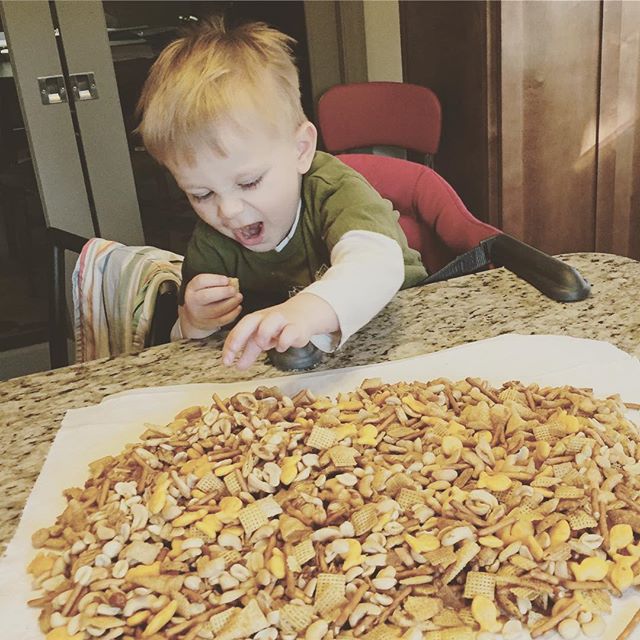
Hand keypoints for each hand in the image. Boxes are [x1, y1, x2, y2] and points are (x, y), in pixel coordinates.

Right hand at [180, 274, 241, 338]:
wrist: (195, 314)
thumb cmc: (205, 295)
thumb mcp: (206, 285)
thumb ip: (218, 282)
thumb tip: (233, 283)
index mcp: (193, 287)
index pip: (201, 281)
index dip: (215, 280)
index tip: (226, 280)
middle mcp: (193, 301)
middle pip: (206, 296)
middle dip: (223, 292)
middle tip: (233, 290)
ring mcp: (200, 314)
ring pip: (216, 310)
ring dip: (231, 303)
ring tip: (239, 297)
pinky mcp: (208, 323)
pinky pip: (222, 320)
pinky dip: (232, 314)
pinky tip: (238, 307)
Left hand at [222, 293, 338, 369]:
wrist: (304, 314)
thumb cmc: (279, 327)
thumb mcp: (262, 337)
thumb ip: (250, 351)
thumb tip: (237, 366)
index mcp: (255, 319)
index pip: (238, 329)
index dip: (230, 345)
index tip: (225, 361)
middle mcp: (266, 317)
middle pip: (248, 323)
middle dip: (238, 340)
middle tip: (231, 358)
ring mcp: (281, 321)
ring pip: (266, 327)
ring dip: (262, 339)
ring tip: (266, 346)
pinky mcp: (295, 328)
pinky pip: (286, 336)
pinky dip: (282, 344)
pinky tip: (281, 347)